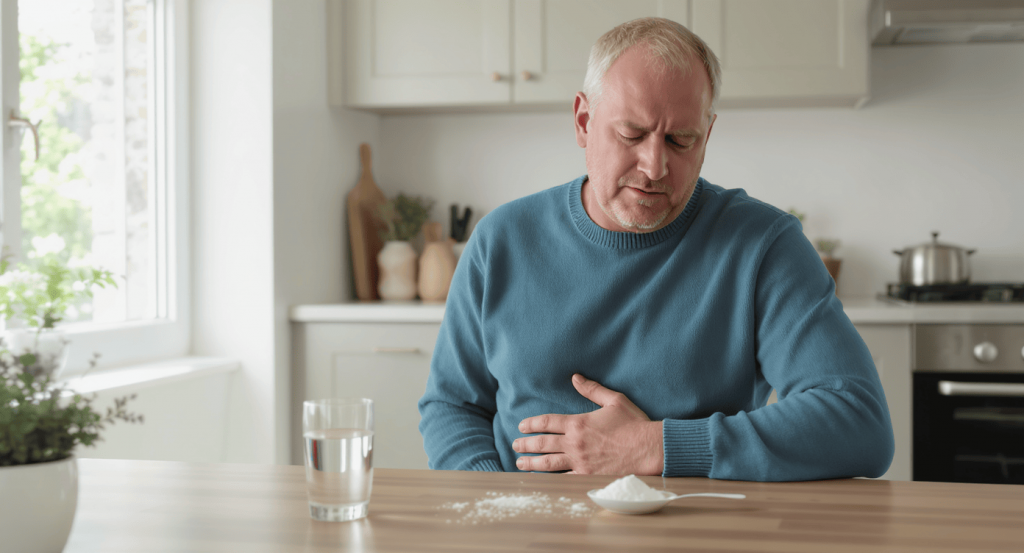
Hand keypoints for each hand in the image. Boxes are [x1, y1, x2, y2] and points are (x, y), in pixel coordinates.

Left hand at [512, 374, 663, 474]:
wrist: (648, 449)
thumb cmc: (633, 424)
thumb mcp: (614, 400)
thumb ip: (592, 389)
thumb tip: (576, 377)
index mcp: (578, 423)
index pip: (547, 422)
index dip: (531, 424)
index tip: (521, 426)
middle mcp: (574, 443)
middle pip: (542, 443)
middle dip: (525, 444)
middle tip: (515, 445)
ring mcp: (579, 462)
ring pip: (548, 463)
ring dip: (531, 463)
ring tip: (520, 463)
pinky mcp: (587, 476)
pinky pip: (563, 478)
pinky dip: (550, 478)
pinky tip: (542, 479)